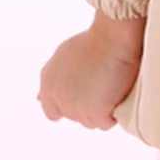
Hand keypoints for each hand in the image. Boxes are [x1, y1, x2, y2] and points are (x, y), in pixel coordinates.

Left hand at [37, 14, 145, 129]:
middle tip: (102, 87)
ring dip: (101, 110)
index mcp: (49, 84)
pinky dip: (114, 113)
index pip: (51, 110)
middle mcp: (59, 99)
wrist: (113, 37)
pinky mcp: (97, 113)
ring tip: (112, 89)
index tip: (82, 97)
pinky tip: (119, 95)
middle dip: (86, 106)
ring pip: (90, 122)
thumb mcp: (63, 55)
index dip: (68, 104)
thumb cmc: (93, 40)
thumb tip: (39, 98)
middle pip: (74, 116)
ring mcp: (77, 108)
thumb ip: (52, 78)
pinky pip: (107, 122)